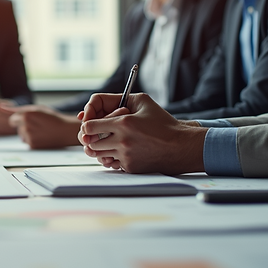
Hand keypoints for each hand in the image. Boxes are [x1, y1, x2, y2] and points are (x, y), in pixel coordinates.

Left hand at [7, 105, 79, 148]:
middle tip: (36, 125)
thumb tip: (0, 107)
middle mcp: (26, 124)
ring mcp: (29, 135)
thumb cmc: (50, 118)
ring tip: (41, 130)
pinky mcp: (32, 144)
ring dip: (27, 133)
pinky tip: (42, 137)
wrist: (65, 130)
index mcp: (26, 113)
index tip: (29, 120)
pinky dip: (32, 140)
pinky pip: (27, 142)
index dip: (20, 119)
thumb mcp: (36, 109)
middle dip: (22, 126)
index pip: (12, 119)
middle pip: (16, 127)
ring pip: (21, 135)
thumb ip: (17, 109)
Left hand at [77, 93, 206, 174]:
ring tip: (109, 142)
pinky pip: (111, 163)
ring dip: (101, 149)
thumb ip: (118, 99)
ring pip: (99, 155)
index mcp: (124, 123)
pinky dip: (113, 158)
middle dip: (91, 138)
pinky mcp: (130, 168)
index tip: (91, 124)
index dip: (87, 125)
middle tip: (97, 135)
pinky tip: (122, 151)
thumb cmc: (163, 123)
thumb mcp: (143, 102)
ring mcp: (126, 157)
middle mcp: (122, 141)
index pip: (89, 126)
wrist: (180, 146)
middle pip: (90, 143)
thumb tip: (98, 106)